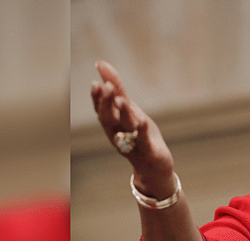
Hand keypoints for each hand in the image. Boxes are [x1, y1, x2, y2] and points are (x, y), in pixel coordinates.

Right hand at [91, 60, 174, 195]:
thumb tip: (101, 63)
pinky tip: (143, 121)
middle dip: (106, 103)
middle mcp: (119, 135)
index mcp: (113, 124)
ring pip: (125, 129)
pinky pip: (144, 142)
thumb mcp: (129, 110)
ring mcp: (133, 144)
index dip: (97, 97)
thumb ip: (117, 89)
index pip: (101, 109)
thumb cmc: (139, 136)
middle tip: (106, 86)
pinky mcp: (149, 152)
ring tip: (122, 100)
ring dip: (123, 114)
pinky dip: (143, 132)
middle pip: (109, 119)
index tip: (95, 83)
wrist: (154, 169)